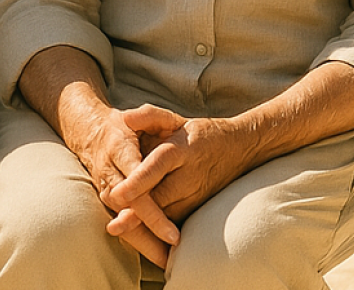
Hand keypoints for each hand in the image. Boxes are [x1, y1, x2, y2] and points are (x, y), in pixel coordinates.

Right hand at [56, 99, 180, 266]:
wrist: (91, 134)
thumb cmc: (123, 126)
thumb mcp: (138, 115)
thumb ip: (149, 115)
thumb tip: (138, 118)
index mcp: (120, 151)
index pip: (135, 184)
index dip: (150, 209)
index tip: (170, 228)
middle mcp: (110, 175)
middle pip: (129, 210)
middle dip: (150, 233)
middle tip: (173, 249)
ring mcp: (107, 190)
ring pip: (123, 221)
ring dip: (144, 242)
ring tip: (168, 260)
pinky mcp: (108, 200)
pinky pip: (123, 223)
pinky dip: (138, 240)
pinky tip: (157, 254)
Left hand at [106, 105, 250, 223]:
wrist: (240, 148)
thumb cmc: (198, 133)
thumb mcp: (175, 119)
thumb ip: (148, 116)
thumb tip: (126, 118)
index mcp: (179, 149)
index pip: (155, 167)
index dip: (137, 182)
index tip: (117, 194)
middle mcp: (188, 175)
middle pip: (160, 198)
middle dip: (137, 214)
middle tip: (114, 226)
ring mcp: (195, 195)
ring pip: (167, 216)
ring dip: (145, 227)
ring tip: (119, 231)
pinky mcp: (197, 208)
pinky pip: (174, 222)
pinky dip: (156, 232)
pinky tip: (137, 238)